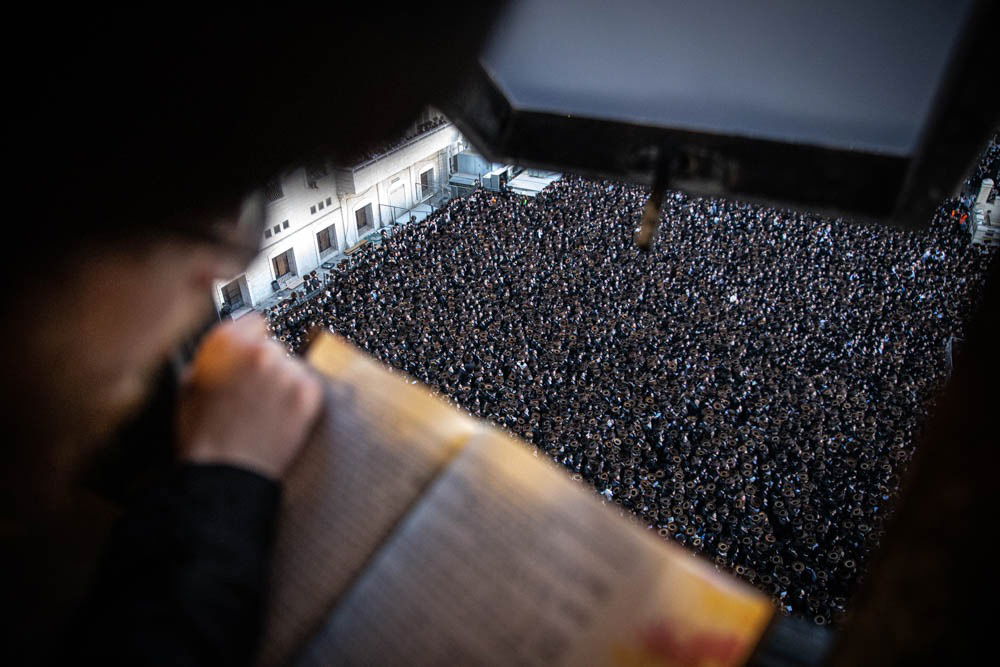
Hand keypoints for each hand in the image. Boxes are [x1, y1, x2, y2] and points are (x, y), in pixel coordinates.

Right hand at [177, 314, 322, 479]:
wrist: (226, 473)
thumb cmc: (204, 437)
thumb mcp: (190, 386)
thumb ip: (210, 358)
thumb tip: (226, 349)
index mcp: (227, 345)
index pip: (254, 321)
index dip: (254, 337)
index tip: (257, 346)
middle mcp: (259, 352)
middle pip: (274, 347)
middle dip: (267, 367)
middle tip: (255, 394)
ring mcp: (287, 372)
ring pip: (293, 367)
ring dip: (284, 383)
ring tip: (266, 411)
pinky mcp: (309, 393)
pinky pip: (308, 385)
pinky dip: (299, 399)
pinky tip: (280, 417)